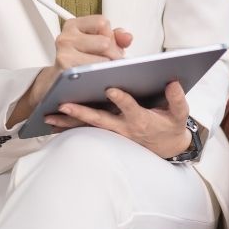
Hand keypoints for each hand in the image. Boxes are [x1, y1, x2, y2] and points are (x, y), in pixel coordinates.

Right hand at [7, 15, 132, 126]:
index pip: (102, 23)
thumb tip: (126, 37)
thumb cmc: (79, 60)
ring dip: (107, 67)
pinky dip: (99, 77)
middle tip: (108, 61)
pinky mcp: (66, 71)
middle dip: (112, 54)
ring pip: (102, 59)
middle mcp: (66, 37)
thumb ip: (115, 37)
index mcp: (74, 25)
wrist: (57, 81)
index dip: (110, 35)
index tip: (107, 44)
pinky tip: (96, 78)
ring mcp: (64, 54)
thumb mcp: (96, 43)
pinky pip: (93, 73)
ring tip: (101, 70)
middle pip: (104, 42)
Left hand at [49, 81, 192, 158]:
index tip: (111, 89)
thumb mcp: (180, 114)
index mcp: (141, 120)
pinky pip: (86, 131)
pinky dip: (70, 127)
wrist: (168, 147)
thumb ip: (177, 99)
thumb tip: (173, 81)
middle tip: (64, 105)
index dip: (121, 100)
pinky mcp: (108, 133)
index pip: (130, 108)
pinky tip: (53, 123)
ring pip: (89, 126)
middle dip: (82, 113)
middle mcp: (124, 128)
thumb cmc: (171, 126)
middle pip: (101, 120)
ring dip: (69, 123)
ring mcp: (114, 132)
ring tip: (49, 116)